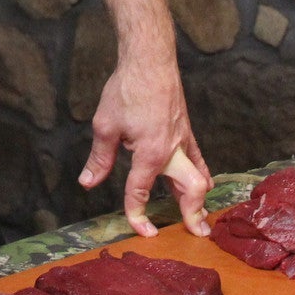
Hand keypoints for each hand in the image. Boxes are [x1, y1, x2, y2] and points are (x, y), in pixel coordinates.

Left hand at [79, 56, 211, 237]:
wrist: (150, 60)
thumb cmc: (127, 89)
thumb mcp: (105, 125)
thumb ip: (100, 158)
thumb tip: (89, 182)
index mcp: (150, 153)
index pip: (141, 191)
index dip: (138, 214)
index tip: (142, 230)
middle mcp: (172, 151)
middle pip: (191, 189)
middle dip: (193, 213)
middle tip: (196, 234)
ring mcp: (183, 141)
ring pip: (200, 176)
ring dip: (200, 199)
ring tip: (201, 219)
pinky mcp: (186, 131)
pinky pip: (199, 159)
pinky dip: (203, 175)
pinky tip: (205, 185)